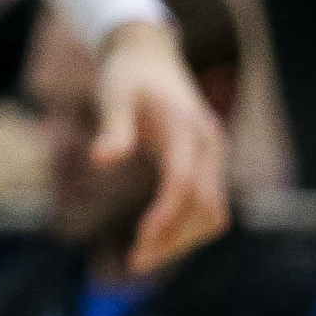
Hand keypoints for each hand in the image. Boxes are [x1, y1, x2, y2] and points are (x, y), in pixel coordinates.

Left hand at [94, 18, 229, 276]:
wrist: (150, 54)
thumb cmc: (127, 75)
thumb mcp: (114, 95)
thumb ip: (113, 129)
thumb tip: (100, 162)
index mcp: (188, 128)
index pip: (183, 183)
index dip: (165, 216)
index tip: (140, 242)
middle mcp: (210, 145)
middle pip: (204, 207)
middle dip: (173, 238)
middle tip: (134, 262)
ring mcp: (214, 155)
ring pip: (213, 212)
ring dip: (183, 238)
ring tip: (142, 256)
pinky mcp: (209, 164)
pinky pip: (209, 205)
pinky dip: (188, 226)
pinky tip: (158, 238)